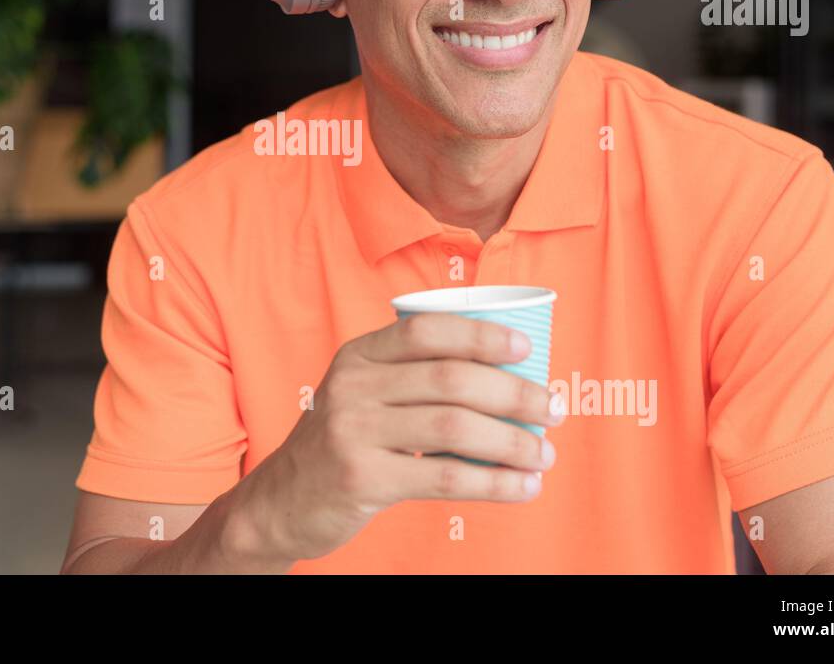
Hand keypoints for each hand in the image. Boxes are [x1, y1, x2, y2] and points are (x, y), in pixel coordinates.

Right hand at [237, 312, 562, 562]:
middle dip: (514, 393)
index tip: (525, 350)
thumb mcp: (362, 395)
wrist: (280, 502)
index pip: (427, 330)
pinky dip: (494, 482)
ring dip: (512, 440)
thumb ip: (412, 379)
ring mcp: (353, 431)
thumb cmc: (342, 444)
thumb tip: (508, 380)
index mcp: (358, 355)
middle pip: (451, 378)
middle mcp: (352, 386)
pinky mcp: (362, 478)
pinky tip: (522, 486)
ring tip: (544, 453)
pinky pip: (445, 477)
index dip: (481, 335)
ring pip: (455, 427)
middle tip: (553, 409)